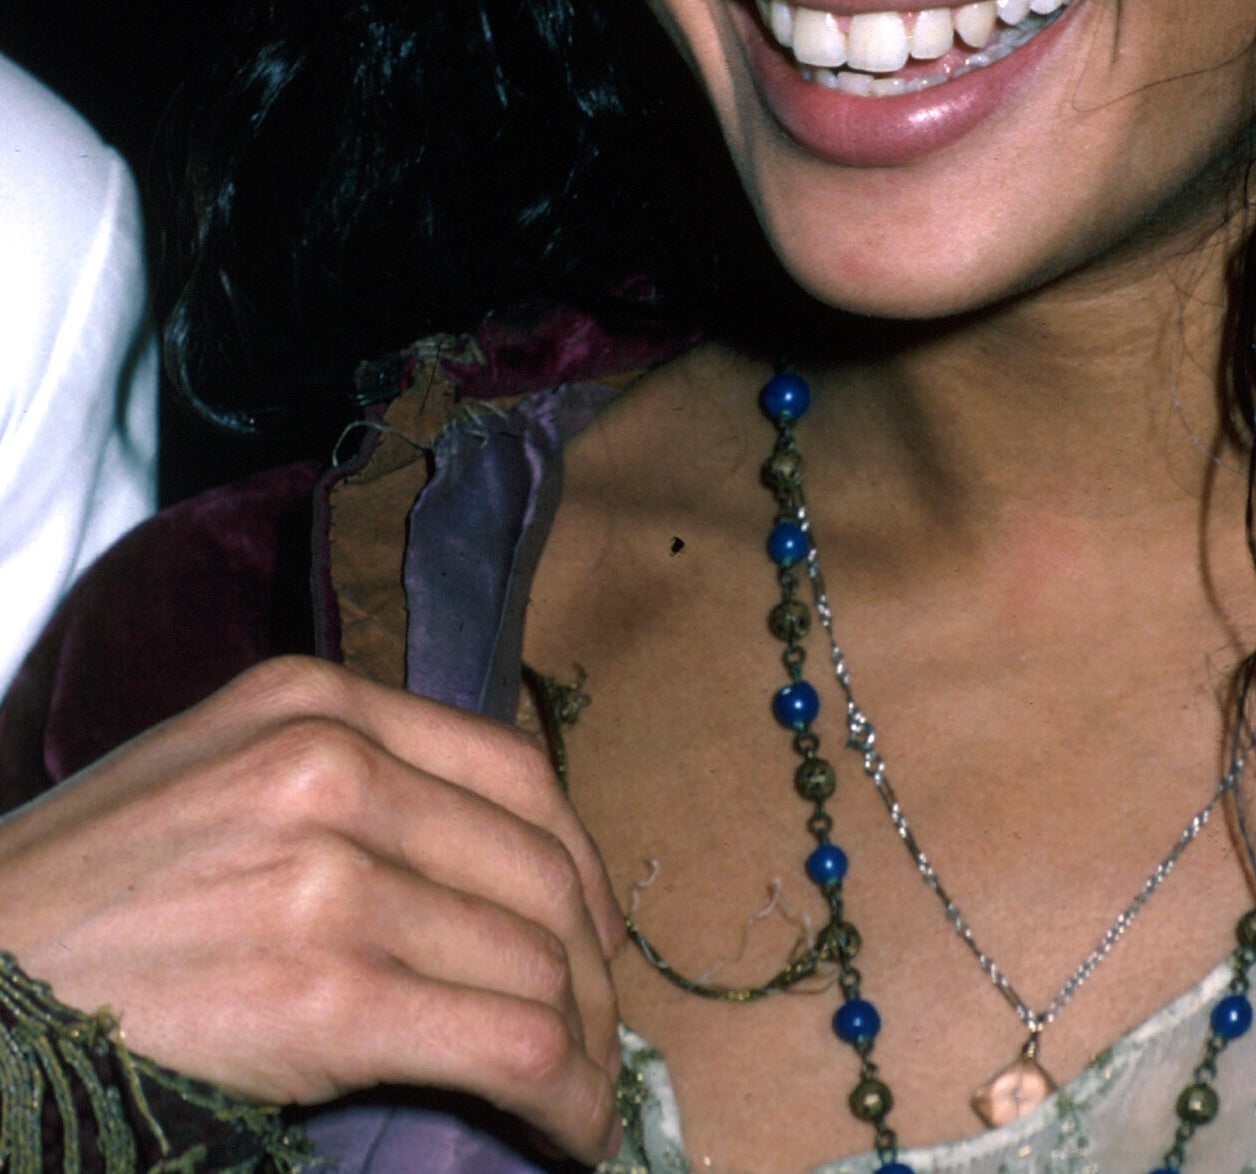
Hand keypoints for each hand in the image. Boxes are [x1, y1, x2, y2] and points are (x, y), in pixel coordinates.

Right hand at [0, 656, 624, 1163]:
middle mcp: (337, 765)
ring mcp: (337, 877)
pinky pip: (512, 1044)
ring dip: (585, 1048)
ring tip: (583, 1099)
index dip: (575, 858)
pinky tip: (572, 1132)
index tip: (591, 929)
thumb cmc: (81, 900)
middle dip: (590, 970)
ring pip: (538, 963)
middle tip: (598, 1037)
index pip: (512, 767)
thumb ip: (335, 784)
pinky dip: (567, 1098)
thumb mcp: (212, 777)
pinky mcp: (331, 995)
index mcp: (314, 701)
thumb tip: (467, 865)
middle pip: (538, 868)